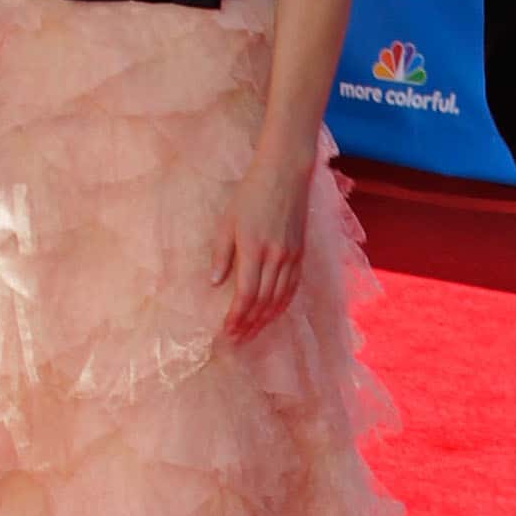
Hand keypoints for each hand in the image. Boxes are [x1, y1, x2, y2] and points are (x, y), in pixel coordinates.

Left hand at [213, 149, 310, 342]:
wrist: (285, 174)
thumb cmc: (251, 194)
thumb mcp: (227, 220)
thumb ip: (221, 253)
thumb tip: (215, 282)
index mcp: (254, 249)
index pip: (246, 294)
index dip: (236, 317)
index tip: (226, 332)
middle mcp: (276, 257)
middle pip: (263, 302)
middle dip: (249, 324)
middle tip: (237, 340)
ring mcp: (291, 256)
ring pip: (279, 298)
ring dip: (265, 320)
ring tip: (252, 333)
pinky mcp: (300, 253)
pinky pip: (292, 287)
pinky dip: (282, 305)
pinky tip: (273, 314)